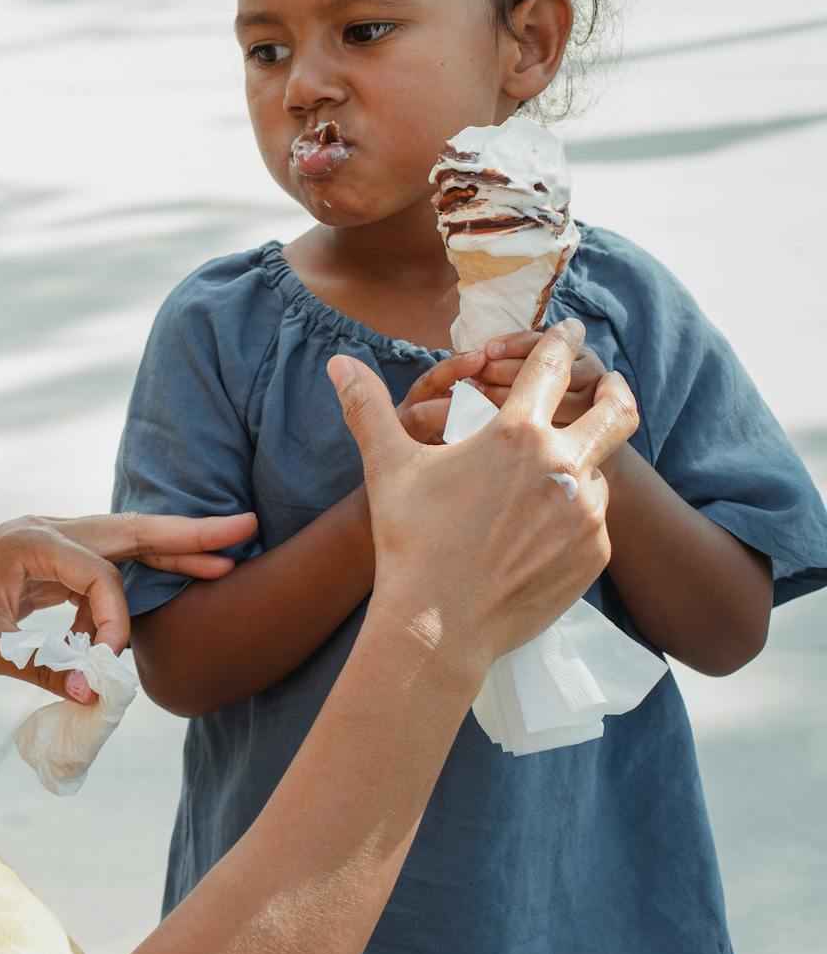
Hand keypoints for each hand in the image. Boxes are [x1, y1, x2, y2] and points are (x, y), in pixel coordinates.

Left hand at [0, 513, 257, 702]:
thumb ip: (43, 667)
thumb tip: (97, 693)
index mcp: (29, 541)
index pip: (98, 574)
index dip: (114, 620)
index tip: (106, 662)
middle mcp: (45, 530)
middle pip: (129, 530)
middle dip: (188, 534)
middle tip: (246, 527)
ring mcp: (51, 540)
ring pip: (125, 540)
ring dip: (173, 547)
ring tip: (228, 554)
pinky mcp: (53, 559)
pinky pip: (109, 559)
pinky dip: (144, 566)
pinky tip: (180, 572)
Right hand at [327, 320, 637, 675]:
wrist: (439, 625)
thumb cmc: (410, 540)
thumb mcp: (387, 467)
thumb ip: (368, 407)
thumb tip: (339, 363)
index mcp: (516, 434)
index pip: (551, 369)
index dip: (561, 341)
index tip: (570, 329)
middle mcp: (562, 466)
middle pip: (615, 411)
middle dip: (614, 388)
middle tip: (608, 381)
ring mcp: (586, 512)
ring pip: (597, 472)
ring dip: (578, 466)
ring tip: (547, 481)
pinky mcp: (595, 552)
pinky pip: (592, 521)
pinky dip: (571, 515)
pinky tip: (538, 530)